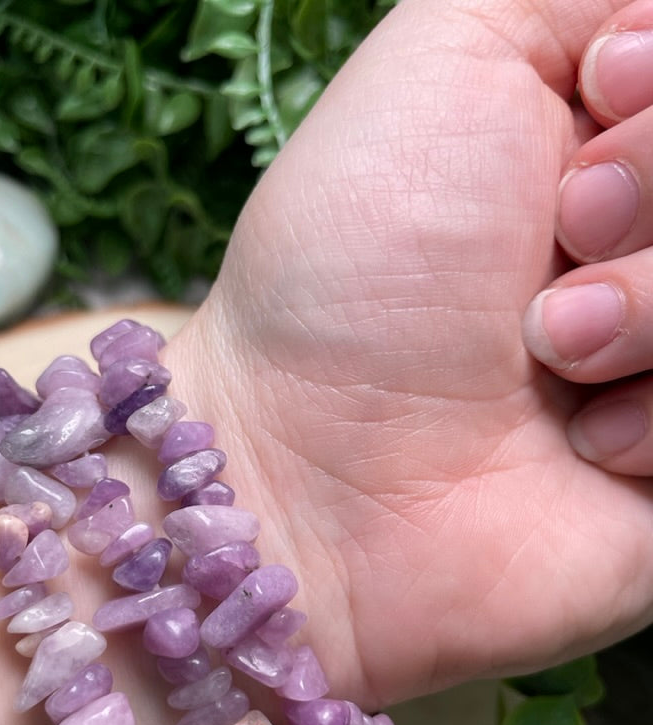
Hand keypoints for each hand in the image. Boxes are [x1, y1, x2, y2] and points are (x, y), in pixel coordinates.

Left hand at [174, 0, 652, 705]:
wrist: (314, 470)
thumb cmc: (356, 265)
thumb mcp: (449, 54)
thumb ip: (571, 2)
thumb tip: (648, 27)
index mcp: (609, 141)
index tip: (598, 91)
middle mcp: (646, 253)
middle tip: (559, 233)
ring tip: (551, 347)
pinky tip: (583, 440)